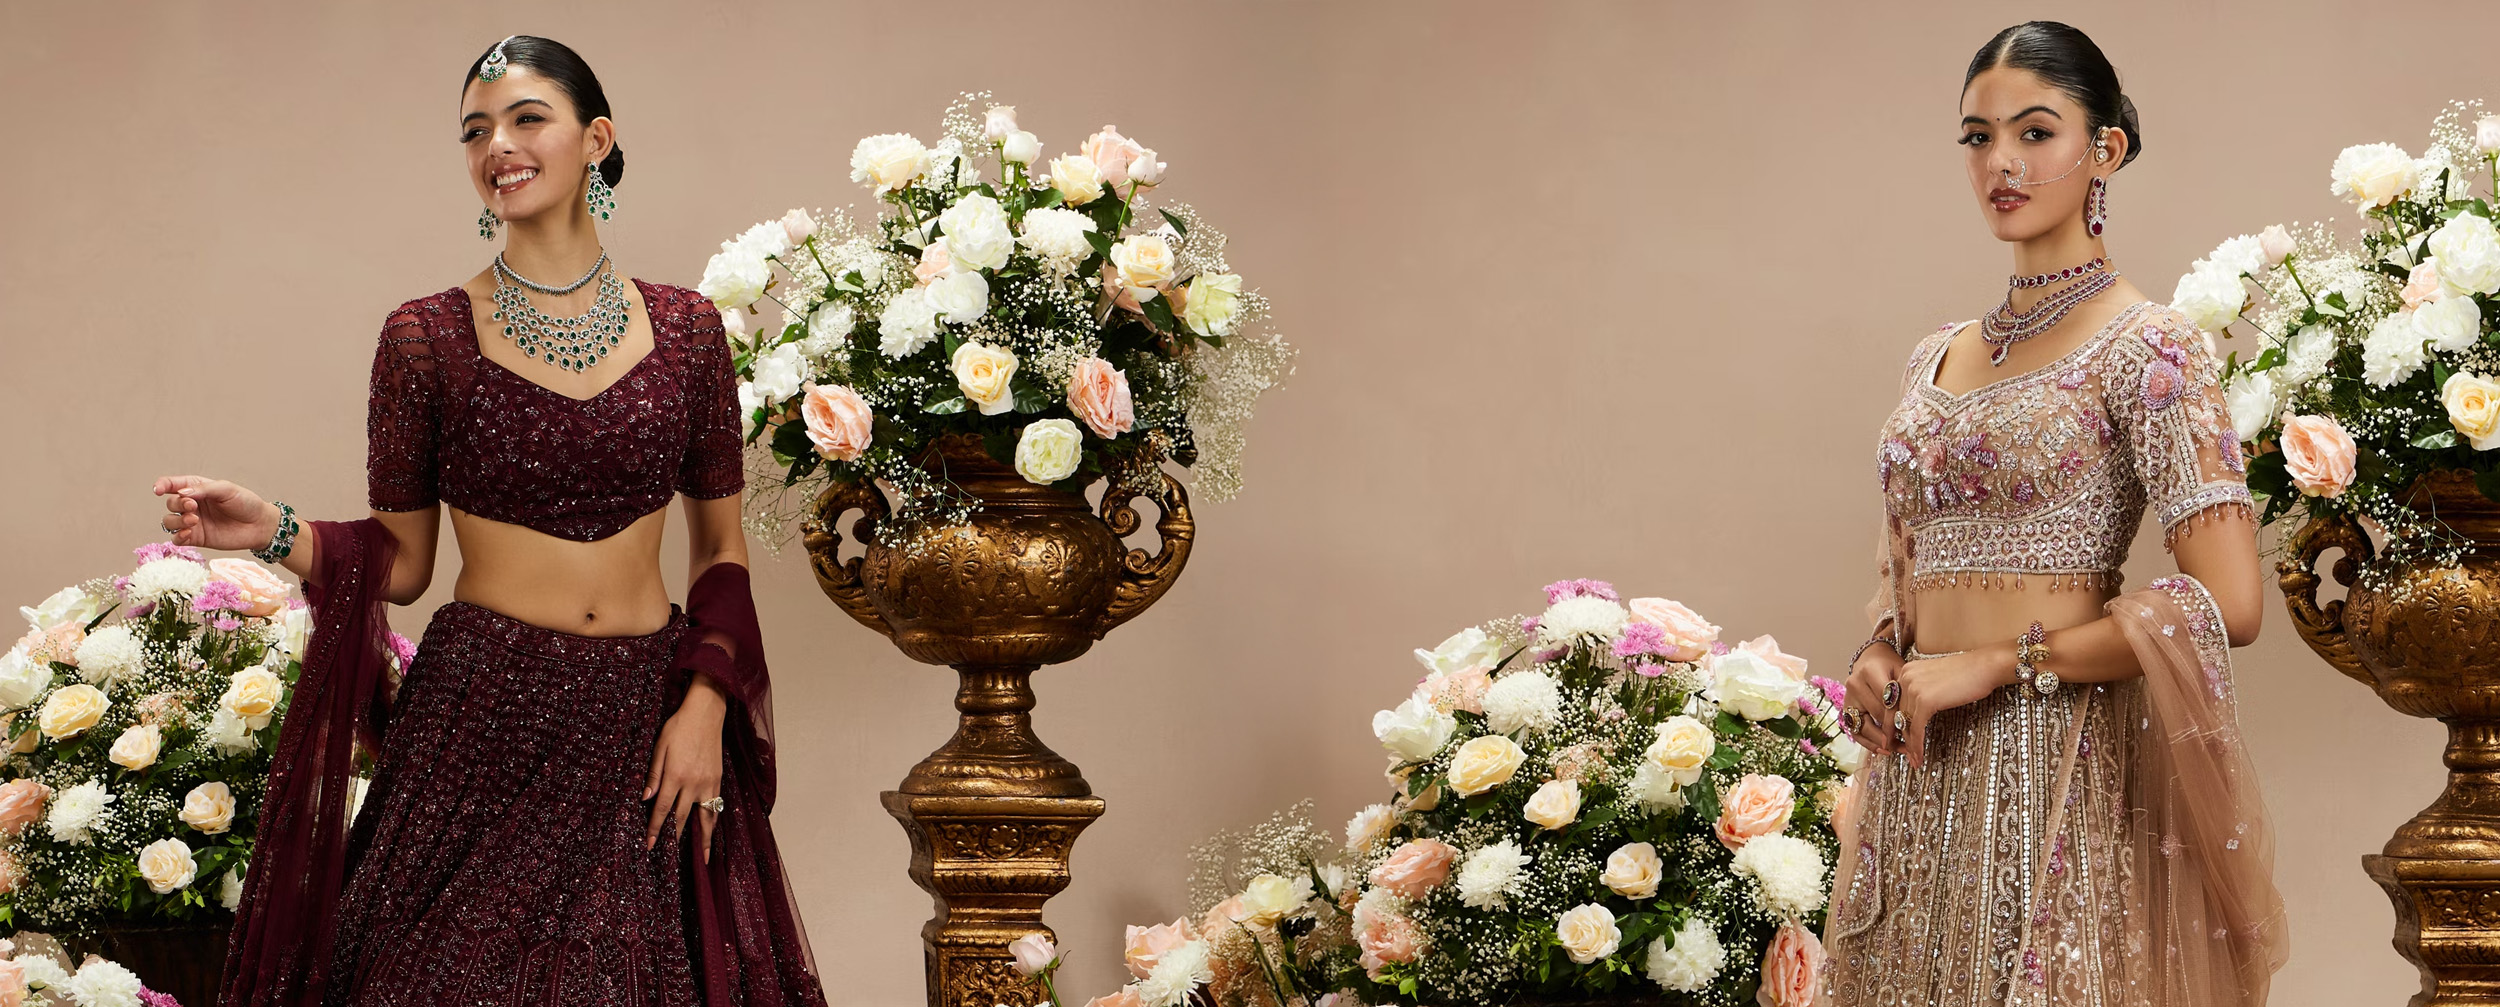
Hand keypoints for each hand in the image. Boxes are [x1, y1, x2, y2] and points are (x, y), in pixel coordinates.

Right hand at [152, 475, 274, 551]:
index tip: (158, 490)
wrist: (260, 525)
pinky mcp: (196, 538)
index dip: (162, 485)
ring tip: (193, 520)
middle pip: (171, 504)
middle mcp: (192, 505)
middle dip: (178, 504)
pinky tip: (188, 533)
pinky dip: (178, 536)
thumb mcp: (226, 490)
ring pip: (169, 522)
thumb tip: (182, 492)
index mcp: (197, 489)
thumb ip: (204, 490)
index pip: (173, 485)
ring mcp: (193, 522)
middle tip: (194, 506)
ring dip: (177, 521)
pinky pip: (177, 539)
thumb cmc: (246, 503)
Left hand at [645, 672, 729, 862]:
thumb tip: (644, 799)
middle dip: (674, 838)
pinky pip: (716, 806)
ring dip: (702, 839)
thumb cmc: (679, 727)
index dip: (655, 830)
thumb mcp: (660, 747)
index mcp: (675, 776)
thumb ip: (653, 775)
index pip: (662, 810)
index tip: (650, 846)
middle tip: (668, 858)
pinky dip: (712, 821)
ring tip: (702, 857)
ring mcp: (708, 783)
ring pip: (704, 817)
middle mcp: (693, 783)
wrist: (707, 713)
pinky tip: (710, 831)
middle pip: (682, 818)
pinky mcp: (718, 779)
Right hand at [1843, 641, 1904, 754]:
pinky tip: (1881, 749)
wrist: (1871, 659)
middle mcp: (1854, 684)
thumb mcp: (1902, 672)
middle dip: (1893, 732)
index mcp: (1870, 672)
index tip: (1912, 734)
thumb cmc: (1890, 666)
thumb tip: (1910, 724)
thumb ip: (1904, 695)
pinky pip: (1854, 731)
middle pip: (1875, 715)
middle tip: (1909, 746)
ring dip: (1880, 742)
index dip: (1899, 720)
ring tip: (1897, 749)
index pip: (1887, 702)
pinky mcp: (1845, 708)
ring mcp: (1847, 696)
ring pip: (1862, 726)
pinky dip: (1868, 742)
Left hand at [1892, 648, 2016, 769]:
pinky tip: (1919, 756)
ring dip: (1909, 745)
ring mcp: (1913, 688)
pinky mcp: (1925, 701)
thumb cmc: (1968, 674)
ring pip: (1905, 724)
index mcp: (1906, 671)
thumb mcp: (1936, 680)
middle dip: (1897, 736)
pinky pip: (1916, 728)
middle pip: (1896, 714)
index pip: (1892, 702)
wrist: (1986, 666)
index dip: (1891, 723)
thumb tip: (1915, 715)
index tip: (1892, 738)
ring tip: (1913, 760)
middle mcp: (1905, 677)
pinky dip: (1917, 745)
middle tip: (1898, 752)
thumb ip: (1921, 693)